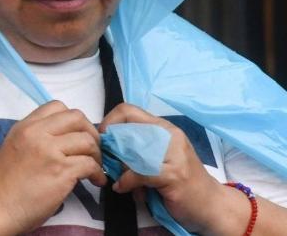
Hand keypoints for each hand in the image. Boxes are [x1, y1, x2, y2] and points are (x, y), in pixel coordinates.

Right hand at [0, 101, 107, 233]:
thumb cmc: (5, 183)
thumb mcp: (14, 147)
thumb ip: (35, 137)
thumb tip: (64, 138)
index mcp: (25, 126)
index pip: (57, 106)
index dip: (73, 120)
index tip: (77, 135)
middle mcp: (36, 134)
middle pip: (77, 117)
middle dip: (91, 132)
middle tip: (91, 150)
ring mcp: (49, 151)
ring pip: (87, 140)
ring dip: (97, 155)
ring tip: (94, 168)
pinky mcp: (60, 171)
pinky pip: (90, 164)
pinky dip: (98, 173)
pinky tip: (95, 181)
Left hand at [101, 104, 250, 235]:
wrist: (213, 206)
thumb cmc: (180, 183)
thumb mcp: (157, 158)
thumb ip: (136, 147)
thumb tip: (105, 144)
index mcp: (164, 128)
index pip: (128, 110)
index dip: (109, 122)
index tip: (103, 140)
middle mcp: (170, 136)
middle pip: (125, 129)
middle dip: (112, 150)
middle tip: (111, 165)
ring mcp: (174, 154)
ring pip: (130, 152)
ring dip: (120, 169)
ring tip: (123, 181)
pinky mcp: (174, 174)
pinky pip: (138, 173)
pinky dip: (126, 182)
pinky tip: (124, 188)